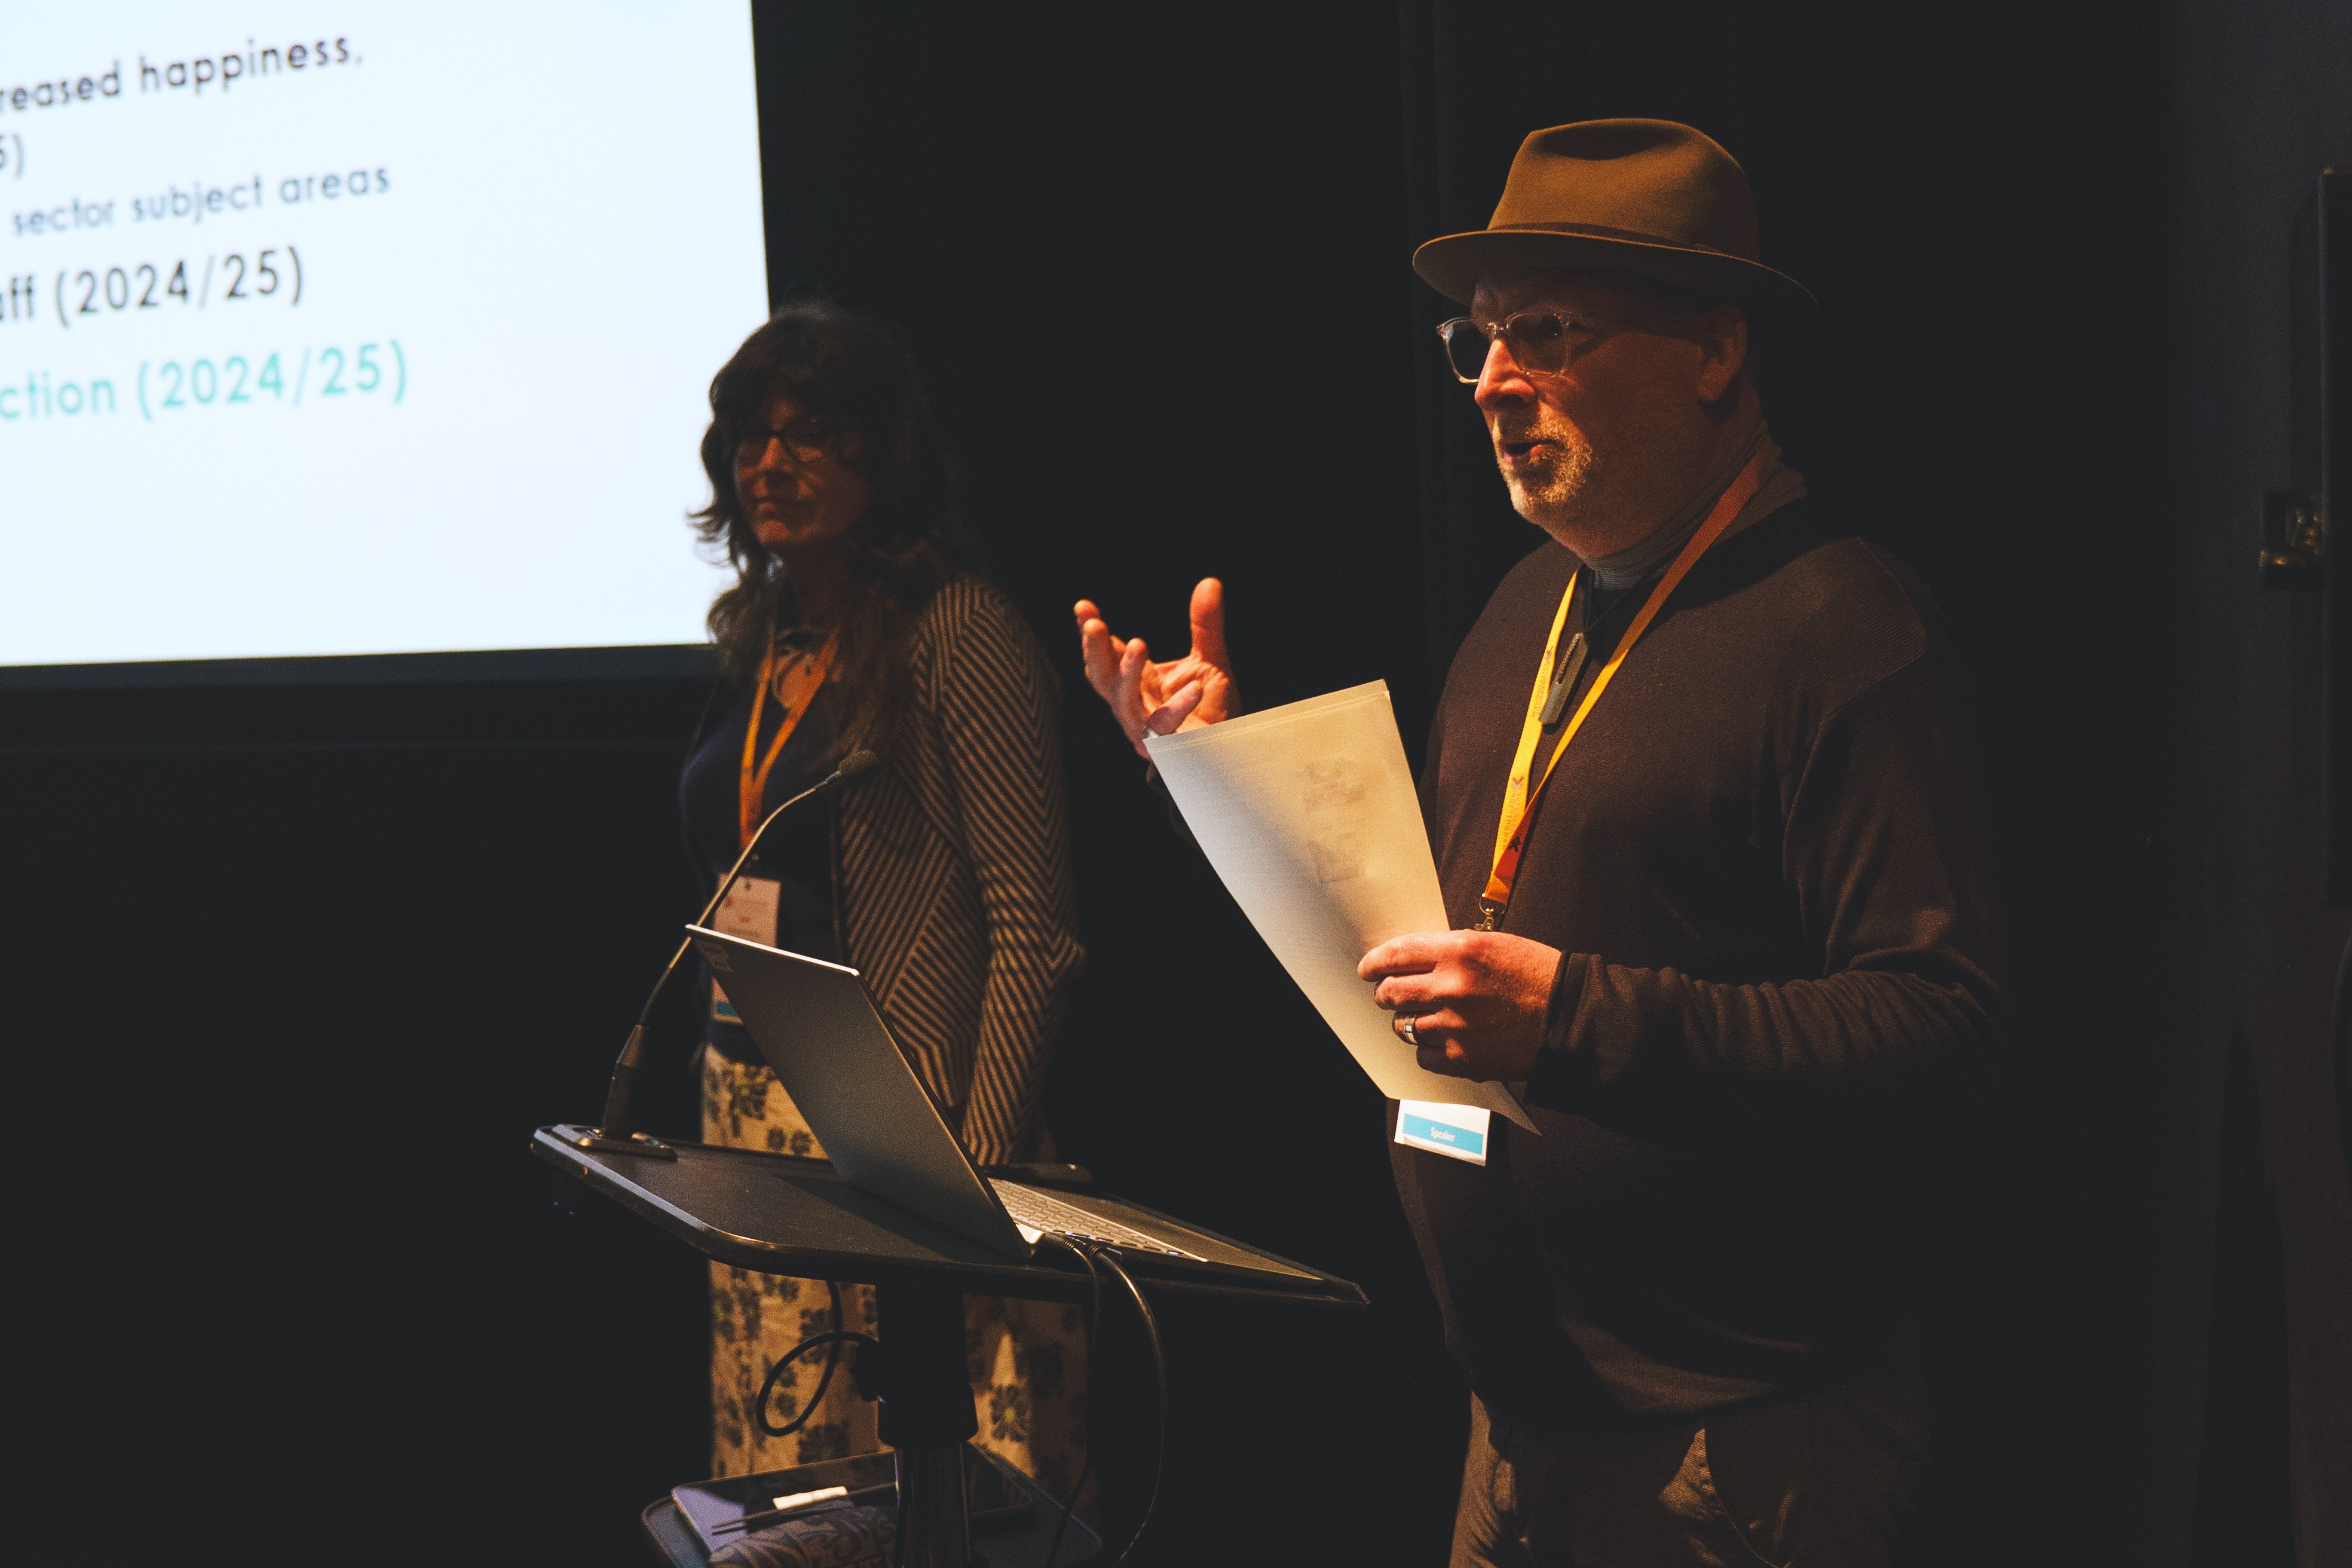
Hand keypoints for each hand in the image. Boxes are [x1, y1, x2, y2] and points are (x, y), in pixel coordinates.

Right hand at [1072, 578, 1237, 759]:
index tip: (1083, 607)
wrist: (1230, 756)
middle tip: (1094, 624)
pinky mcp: (1168, 749)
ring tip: (1138, 644)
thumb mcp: (1209, 661)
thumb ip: (1204, 625)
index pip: (1105, 657)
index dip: (1091, 634)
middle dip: (1094, 651)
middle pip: (1101, 679)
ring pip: (1124, 704)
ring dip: (1127, 674)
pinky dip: (1176, 707)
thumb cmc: (1211, 712)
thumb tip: (1211, 582)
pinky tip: (1193, 687)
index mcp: (1136, 685)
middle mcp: (1133, 708)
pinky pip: (1166, 729)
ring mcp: (1146, 731)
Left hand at [1359, 930, 1562, 1081]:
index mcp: (1459, 951)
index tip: (1367, 969)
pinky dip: (1427, 1049)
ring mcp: (1455, 1025)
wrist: (1570, 1018)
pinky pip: (1423, 1055)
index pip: (1397, 954)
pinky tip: (1441, 1042)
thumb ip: (1451, 951)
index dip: (1375, 962)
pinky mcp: (1463, 1058)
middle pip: (1392, 993)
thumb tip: (1416, 961)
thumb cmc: (1538, 976)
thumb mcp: (1495, 944)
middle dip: (1385, 994)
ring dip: (1408, 1022)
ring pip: (1404, 1026)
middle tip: (1387, 995)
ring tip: (1423, 1018)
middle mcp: (1451, 987)